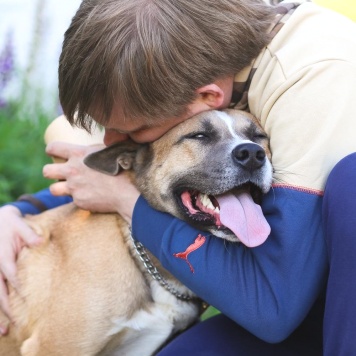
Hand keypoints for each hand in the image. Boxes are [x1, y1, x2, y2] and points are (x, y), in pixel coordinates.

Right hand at [0, 205, 42, 333]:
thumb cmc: (10, 223)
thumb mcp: (20, 225)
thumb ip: (29, 235)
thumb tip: (40, 242)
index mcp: (3, 256)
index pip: (10, 274)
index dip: (18, 287)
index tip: (27, 299)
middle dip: (6, 307)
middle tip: (15, 323)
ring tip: (4, 331)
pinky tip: (2, 319)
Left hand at [43, 142, 139, 222]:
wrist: (126, 192)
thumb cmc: (123, 168)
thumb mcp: (113, 150)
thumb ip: (105, 144)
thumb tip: (111, 136)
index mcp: (79, 154)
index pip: (53, 148)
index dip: (52, 150)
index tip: (55, 153)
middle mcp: (72, 170)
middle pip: (47, 171)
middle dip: (51, 172)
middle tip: (61, 174)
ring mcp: (73, 187)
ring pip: (53, 189)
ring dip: (60, 189)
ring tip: (72, 188)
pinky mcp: (79, 201)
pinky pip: (73, 200)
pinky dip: (80, 199)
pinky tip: (91, 197)